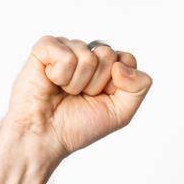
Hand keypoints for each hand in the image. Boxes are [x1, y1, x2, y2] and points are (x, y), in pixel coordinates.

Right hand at [4, 35, 153, 162]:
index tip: (100, 98)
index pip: (127, 59)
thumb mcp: (121, 112)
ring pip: (88, 56)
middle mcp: (87, 54)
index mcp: (106, 66)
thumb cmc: (78, 125)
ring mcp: (66, 48)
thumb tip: (121, 64)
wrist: (45, 136)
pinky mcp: (45, 48)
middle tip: (79, 96)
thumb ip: (138, 86)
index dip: (117, 84)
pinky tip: (51, 81)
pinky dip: (60, 75)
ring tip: (64, 91)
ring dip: (77, 84)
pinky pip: (66, 55)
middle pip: (108, 54)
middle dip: (96, 83)